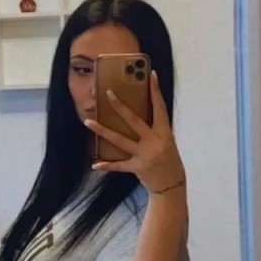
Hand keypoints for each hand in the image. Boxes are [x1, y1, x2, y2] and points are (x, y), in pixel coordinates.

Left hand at [85, 70, 185, 194]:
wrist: (172, 185)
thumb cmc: (169, 161)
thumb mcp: (167, 142)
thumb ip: (154, 130)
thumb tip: (135, 116)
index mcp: (164, 133)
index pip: (160, 108)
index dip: (156, 91)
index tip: (151, 74)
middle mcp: (154, 142)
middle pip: (134, 120)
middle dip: (119, 106)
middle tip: (107, 92)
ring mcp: (145, 155)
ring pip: (120, 140)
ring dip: (102, 130)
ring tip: (88, 122)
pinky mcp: (137, 168)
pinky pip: (118, 165)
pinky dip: (106, 165)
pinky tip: (94, 165)